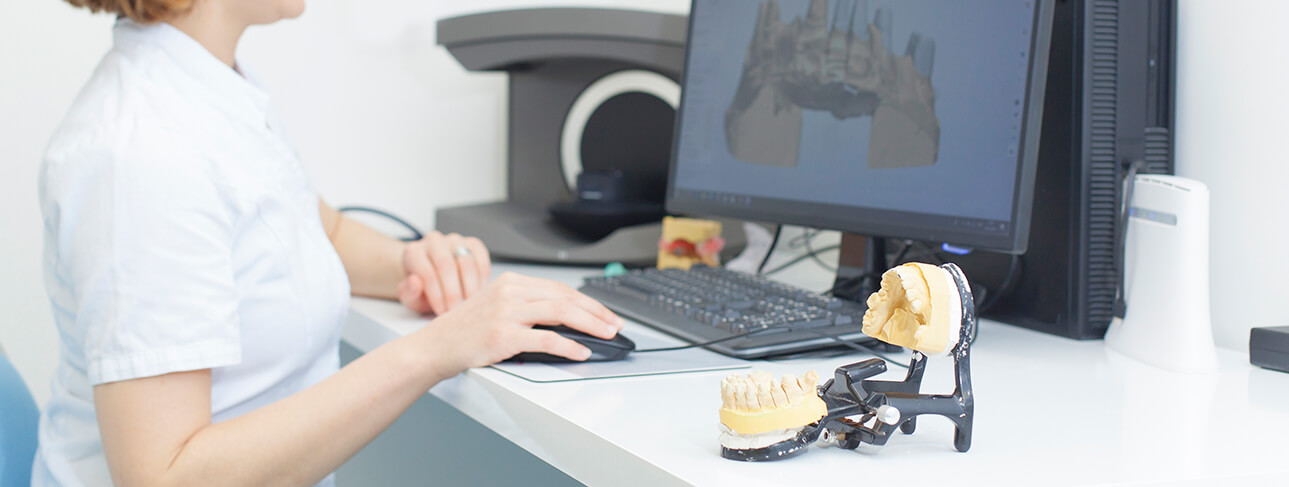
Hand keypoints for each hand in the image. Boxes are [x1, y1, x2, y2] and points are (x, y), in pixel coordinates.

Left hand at [397, 232, 491, 314]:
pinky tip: (478, 293)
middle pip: (446, 265)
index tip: (443, 313)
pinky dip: (482, 279)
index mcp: (413, 252)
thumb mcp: (410, 297)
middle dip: (454, 292)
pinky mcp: (472, 244)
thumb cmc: (421, 289)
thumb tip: (415, 282)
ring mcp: (454, 240)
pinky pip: (481, 260)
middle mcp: (433, 241)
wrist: (432, 277)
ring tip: (469, 304)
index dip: (437, 296)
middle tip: (457, 310)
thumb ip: (408, 292)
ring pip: (466, 261)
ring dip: (470, 287)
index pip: (427, 273)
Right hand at [418, 273, 624, 374]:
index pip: (560, 288)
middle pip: (566, 297)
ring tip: (606, 335)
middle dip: (596, 312)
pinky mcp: (504, 335)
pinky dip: (569, 345)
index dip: (587, 301)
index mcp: (511, 282)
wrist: (434, 346)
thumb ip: (525, 306)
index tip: (604, 313)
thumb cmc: (464, 331)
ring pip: (561, 313)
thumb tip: (564, 317)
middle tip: (614, 324)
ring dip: (590, 324)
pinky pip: (546, 339)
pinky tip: (581, 351)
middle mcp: (511, 292)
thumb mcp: (495, 306)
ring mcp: (507, 313)